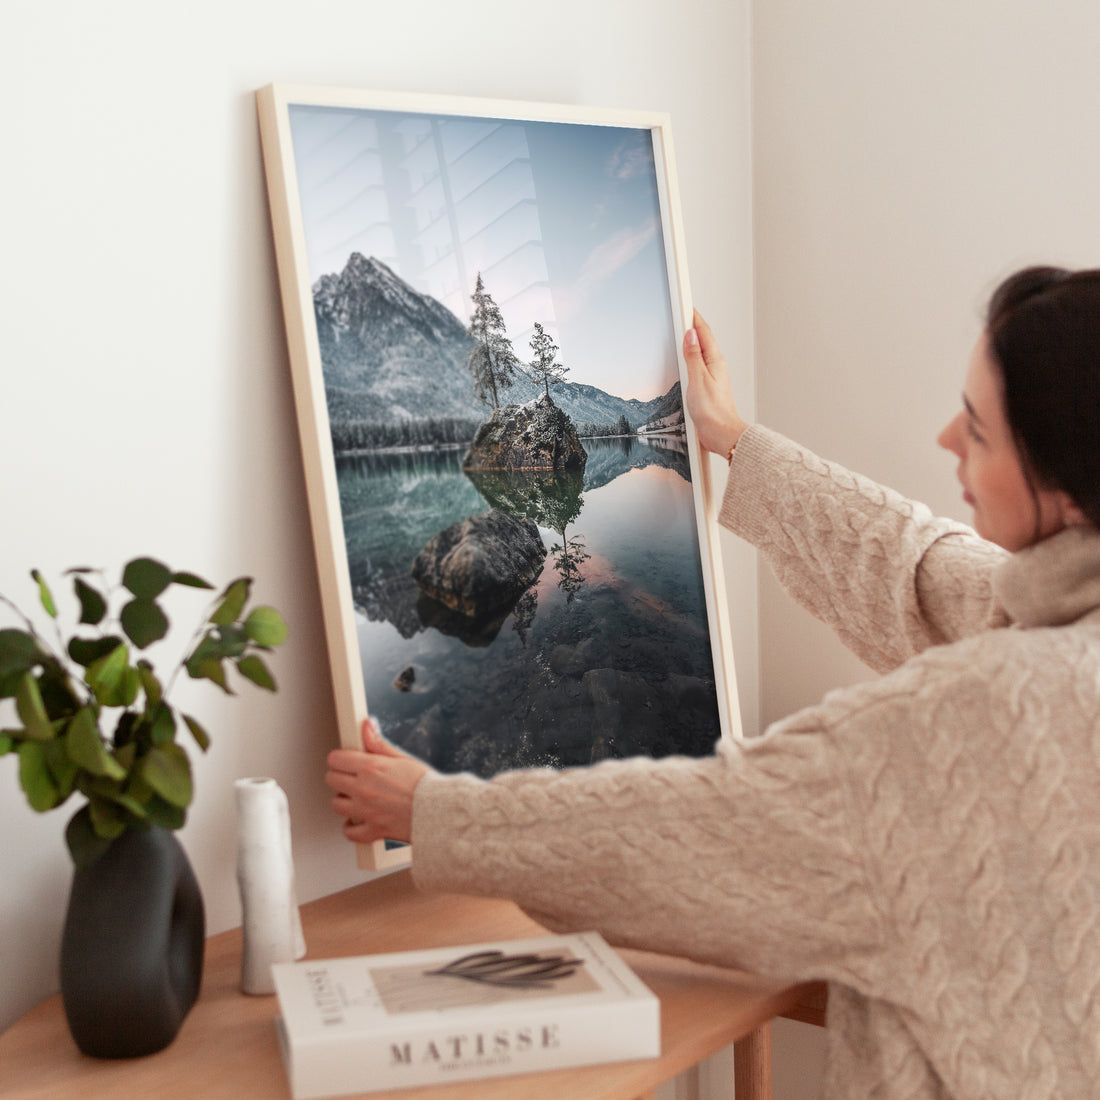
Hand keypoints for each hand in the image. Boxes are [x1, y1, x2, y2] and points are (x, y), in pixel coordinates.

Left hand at [325, 717, 430, 844]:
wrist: (439, 811)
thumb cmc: (425, 785)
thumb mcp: (402, 758)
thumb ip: (379, 743)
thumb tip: (367, 726)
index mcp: (371, 768)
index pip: (336, 759)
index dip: (340, 758)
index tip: (346, 760)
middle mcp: (363, 789)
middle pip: (331, 780)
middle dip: (339, 776)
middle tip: (351, 777)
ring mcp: (366, 811)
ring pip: (336, 805)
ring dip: (344, 800)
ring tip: (356, 797)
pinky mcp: (372, 830)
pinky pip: (349, 832)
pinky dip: (351, 827)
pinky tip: (358, 820)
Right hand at [683, 310, 748, 456]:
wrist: (721, 434)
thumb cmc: (713, 411)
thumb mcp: (698, 380)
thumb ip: (693, 356)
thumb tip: (690, 335)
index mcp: (715, 361)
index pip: (703, 332)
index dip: (694, 317)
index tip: (686, 305)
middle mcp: (715, 366)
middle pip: (703, 340)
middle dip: (692, 325)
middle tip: (682, 312)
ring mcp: (712, 376)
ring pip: (700, 352)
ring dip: (692, 341)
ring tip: (682, 330)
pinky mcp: (707, 387)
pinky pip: (698, 365)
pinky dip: (690, 357)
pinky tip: (685, 359)